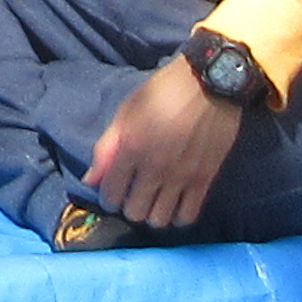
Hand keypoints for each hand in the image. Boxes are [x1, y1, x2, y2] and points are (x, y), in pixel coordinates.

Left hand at [83, 54, 246, 231]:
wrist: (210, 82)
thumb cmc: (163, 91)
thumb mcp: (127, 110)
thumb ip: (107, 146)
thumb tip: (91, 179)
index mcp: (131, 147)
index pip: (111, 193)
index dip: (108, 199)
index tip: (113, 194)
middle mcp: (154, 167)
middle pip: (135, 211)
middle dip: (130, 208)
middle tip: (134, 197)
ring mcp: (181, 175)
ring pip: (160, 219)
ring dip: (153, 215)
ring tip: (155, 202)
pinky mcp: (205, 178)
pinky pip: (188, 214)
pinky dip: (179, 216)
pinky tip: (176, 205)